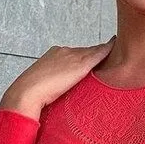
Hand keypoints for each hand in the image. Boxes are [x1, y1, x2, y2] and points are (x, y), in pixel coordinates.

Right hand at [1, 36, 115, 117]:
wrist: (27, 93)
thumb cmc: (31, 96)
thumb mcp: (43, 88)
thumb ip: (53, 86)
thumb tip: (54, 96)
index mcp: (53, 55)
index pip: (73, 55)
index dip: (82, 59)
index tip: (89, 63)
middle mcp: (63, 51)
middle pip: (84, 51)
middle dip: (94, 54)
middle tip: (108, 57)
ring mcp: (72, 56)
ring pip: (92, 51)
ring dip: (103, 52)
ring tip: (116, 52)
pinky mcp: (81, 64)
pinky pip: (99, 54)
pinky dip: (108, 49)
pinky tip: (116, 46)